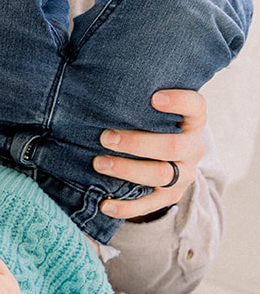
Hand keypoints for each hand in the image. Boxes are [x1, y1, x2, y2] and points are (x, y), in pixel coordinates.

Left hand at [94, 89, 206, 219]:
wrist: (166, 158)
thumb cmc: (151, 125)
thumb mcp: (152, 111)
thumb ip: (138, 101)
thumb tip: (97, 85)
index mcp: (193, 121)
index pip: (196, 107)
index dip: (179, 101)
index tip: (153, 98)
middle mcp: (193, 148)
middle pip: (173, 146)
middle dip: (137, 142)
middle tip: (105, 137)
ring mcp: (184, 174)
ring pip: (161, 175)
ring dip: (127, 170)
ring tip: (99, 163)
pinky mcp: (171, 196)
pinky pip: (150, 205)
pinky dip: (126, 207)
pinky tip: (105, 205)